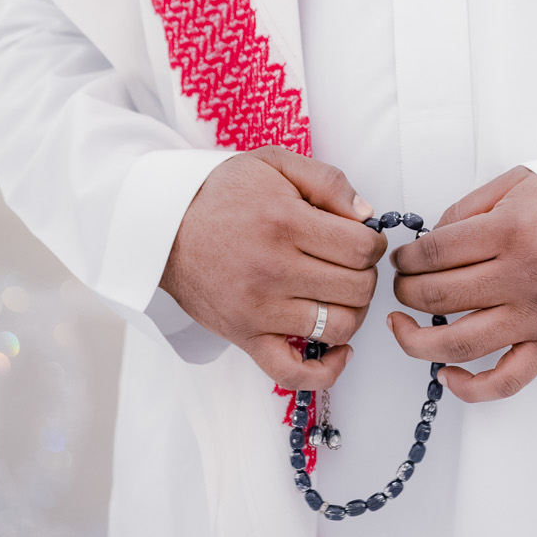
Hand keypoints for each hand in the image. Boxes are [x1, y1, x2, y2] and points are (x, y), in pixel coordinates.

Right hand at [160, 147, 385, 390]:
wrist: (163, 227)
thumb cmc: (221, 194)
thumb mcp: (274, 163)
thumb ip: (327, 180)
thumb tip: (367, 215)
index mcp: (285, 222)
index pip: (360, 249)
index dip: (373, 245)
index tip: (364, 240)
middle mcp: (274, 270)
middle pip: (356, 289)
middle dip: (366, 275)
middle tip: (351, 264)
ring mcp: (259, 310)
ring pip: (338, 327)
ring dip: (353, 312)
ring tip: (341, 295)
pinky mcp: (246, 338)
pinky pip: (295, 373)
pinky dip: (327, 370)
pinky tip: (339, 350)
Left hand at [388, 166, 536, 401]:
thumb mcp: (520, 183)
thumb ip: (470, 207)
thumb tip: (430, 242)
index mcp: (510, 231)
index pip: (434, 253)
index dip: (406, 258)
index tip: (401, 259)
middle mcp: (521, 277)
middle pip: (438, 297)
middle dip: (406, 292)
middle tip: (401, 285)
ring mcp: (536, 316)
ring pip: (460, 345)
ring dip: (416, 341)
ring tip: (401, 326)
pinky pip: (505, 381)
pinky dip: (470, 387)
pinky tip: (445, 375)